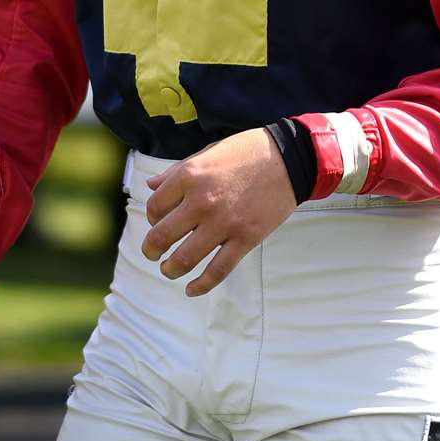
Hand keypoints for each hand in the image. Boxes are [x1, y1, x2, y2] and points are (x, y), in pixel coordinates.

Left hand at [141, 128, 296, 296]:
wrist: (288, 158)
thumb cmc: (246, 151)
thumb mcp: (207, 152)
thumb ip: (177, 171)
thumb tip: (152, 185)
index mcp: (189, 176)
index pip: (153, 207)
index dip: (151, 218)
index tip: (157, 221)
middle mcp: (201, 201)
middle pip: (161, 237)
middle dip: (151, 251)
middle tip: (153, 254)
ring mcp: (223, 223)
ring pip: (185, 259)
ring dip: (170, 270)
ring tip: (169, 270)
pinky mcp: (245, 239)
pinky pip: (218, 270)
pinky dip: (201, 285)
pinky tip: (192, 289)